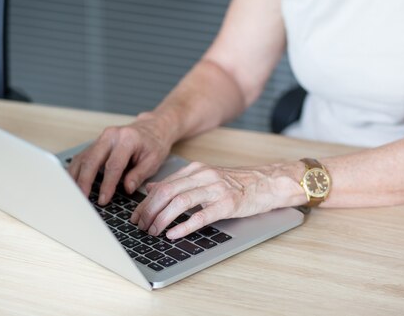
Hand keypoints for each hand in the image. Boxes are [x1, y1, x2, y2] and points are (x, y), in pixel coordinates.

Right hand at [67, 112, 172, 204]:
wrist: (152, 128)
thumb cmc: (153, 144)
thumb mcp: (154, 160)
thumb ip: (139, 174)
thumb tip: (126, 189)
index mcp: (127, 139)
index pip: (113, 165)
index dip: (107, 185)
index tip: (103, 199)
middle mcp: (111, 136)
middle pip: (91, 160)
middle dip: (85, 181)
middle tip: (82, 199)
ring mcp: (101, 138)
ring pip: (82, 158)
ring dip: (76, 177)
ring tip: (74, 194)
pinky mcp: (96, 143)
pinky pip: (82, 157)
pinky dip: (76, 171)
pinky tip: (74, 183)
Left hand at [130, 161, 304, 238]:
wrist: (267, 182)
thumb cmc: (237, 183)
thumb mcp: (205, 177)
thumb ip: (179, 182)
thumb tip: (151, 188)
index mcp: (196, 169)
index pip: (163, 185)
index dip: (145, 203)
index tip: (136, 217)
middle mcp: (203, 175)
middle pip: (167, 192)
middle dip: (149, 211)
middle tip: (140, 227)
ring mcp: (216, 189)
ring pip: (180, 201)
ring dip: (162, 219)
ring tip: (153, 232)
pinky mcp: (228, 203)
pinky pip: (201, 215)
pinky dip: (184, 226)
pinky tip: (173, 234)